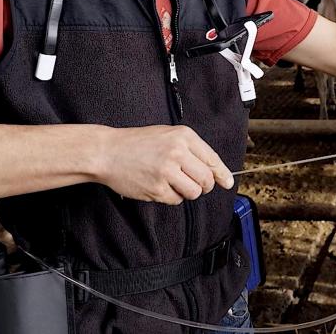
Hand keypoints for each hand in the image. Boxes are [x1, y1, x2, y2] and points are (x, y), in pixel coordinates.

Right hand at [97, 125, 233, 204]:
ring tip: (173, 183)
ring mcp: (167, 171)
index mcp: (183, 137)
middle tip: (193, 184)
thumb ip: (191, 150)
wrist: (107, 151)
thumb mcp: (167, 135)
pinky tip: (159, 186)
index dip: (222, 174)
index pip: (212, 159)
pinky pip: (175, 200)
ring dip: (187, 192)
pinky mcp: (156, 189)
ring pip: (194, 192)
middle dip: (203, 186)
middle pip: (206, 179)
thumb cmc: (137, 143)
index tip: (228, 182)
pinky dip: (171, 197)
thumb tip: (215, 172)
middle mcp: (177, 152)